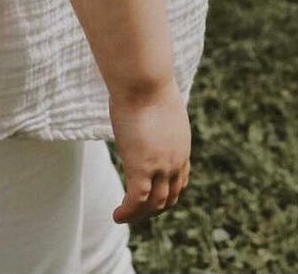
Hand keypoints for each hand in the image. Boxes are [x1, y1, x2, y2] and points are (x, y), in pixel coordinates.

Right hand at [108, 78, 191, 223]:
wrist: (144, 81)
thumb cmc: (146, 83)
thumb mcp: (157, 104)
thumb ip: (154, 115)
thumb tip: (143, 105)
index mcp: (181, 146)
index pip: (180, 180)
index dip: (166, 192)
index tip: (152, 195)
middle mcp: (175, 160)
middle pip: (169, 198)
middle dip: (153, 209)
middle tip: (135, 211)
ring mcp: (160, 166)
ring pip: (153, 204)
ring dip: (139, 215)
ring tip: (123, 216)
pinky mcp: (141, 167)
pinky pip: (135, 200)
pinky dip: (127, 212)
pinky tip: (116, 215)